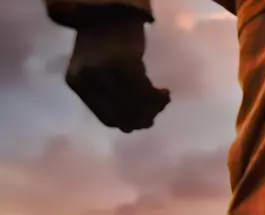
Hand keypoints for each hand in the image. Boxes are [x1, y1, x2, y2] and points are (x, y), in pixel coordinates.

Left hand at [65, 6, 169, 132]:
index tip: (146, 121)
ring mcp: (106, 71)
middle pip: (123, 115)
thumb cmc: (103, 43)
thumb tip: (130, 129)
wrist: (107, 13)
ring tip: (163, 99)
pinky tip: (164, 91)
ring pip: (136, 105)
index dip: (129, 124)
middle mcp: (88, 79)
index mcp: (77, 84)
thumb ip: (109, 97)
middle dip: (144, 118)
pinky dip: (158, 96)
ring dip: (155, 107)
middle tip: (157, 113)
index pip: (108, 119)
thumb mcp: (97, 72)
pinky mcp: (125, 63)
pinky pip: (146, 91)